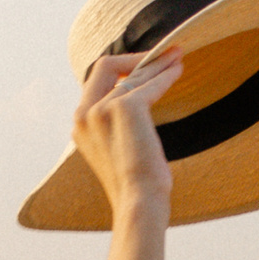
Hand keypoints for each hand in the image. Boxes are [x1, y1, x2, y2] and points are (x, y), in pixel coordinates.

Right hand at [71, 48, 185, 223]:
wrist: (139, 205)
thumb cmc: (136, 188)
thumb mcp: (117, 151)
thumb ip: (116, 125)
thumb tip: (138, 102)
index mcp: (80, 124)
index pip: (95, 81)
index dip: (120, 69)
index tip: (143, 67)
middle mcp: (84, 113)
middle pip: (107, 66)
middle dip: (137, 58)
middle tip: (164, 55)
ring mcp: (101, 109)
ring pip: (134, 76)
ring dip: (158, 66)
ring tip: (177, 59)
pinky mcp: (125, 107)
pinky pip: (150, 84)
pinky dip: (165, 76)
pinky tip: (178, 70)